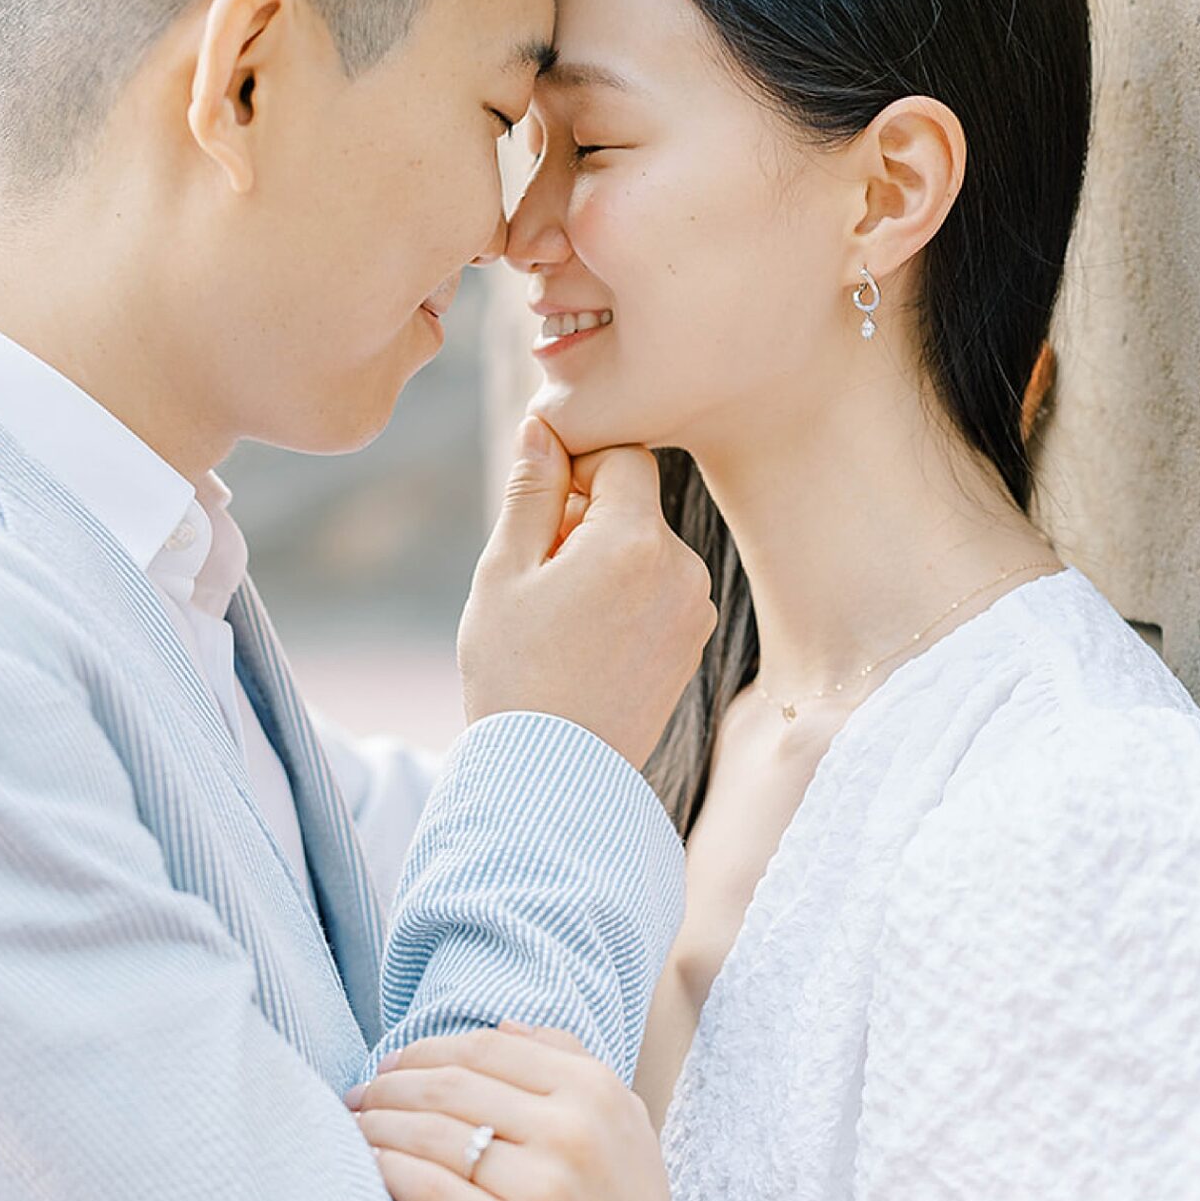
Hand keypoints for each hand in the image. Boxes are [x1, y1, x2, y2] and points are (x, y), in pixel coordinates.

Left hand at [346, 1021, 705, 1200]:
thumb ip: (569, 1060)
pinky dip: (385, 1171)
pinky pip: (427, 1189)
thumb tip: (500, 1026)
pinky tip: (366, 1168)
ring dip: (376, 1126)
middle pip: (448, 1086)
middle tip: (357, 1098)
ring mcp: (542, 1187)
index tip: (390, 1066)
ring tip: (352, 1130)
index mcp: (593, 1090)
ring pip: (429, 1134)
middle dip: (388, 1086)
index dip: (423, 1051)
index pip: (483, 1049)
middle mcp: (570, 1130)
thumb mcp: (624, 1121)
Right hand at [457, 417, 715, 772]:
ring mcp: (696, 612)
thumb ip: (530, 491)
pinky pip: (661, 592)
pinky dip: (627, 600)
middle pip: (636, 506)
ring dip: (608, 563)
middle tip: (541, 581)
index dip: (578, 471)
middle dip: (588, 522)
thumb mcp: (503, 572)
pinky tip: (588, 648)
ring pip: (647, 550)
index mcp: (635, 541)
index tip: (542, 514)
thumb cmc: (514, 674)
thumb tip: (542, 427)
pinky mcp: (695, 645)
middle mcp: (683, 570)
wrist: (549, 773)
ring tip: (563, 622)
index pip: (624, 457)